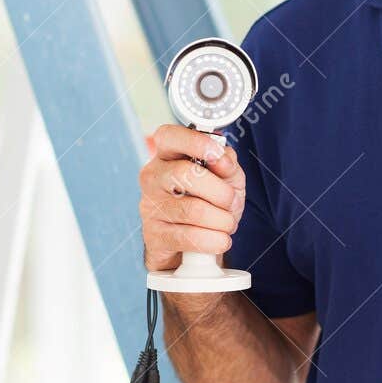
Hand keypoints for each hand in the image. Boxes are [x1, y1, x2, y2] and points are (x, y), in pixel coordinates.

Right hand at [139, 125, 245, 272]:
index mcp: (168, 155)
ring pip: (193, 210)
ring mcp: (150, 206)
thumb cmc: (208, 203)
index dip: (196, 142)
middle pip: (184, 173)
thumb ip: (227, 163)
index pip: (169, 136)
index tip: (218, 156)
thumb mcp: (226, 179)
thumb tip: (223, 159)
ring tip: (227, 223)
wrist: (190, 246)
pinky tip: (220, 239)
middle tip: (231, 202)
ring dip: (222, 220)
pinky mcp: (154, 235)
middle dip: (220, 191)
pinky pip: (189, 237)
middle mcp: (153, 177)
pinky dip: (214, 240)